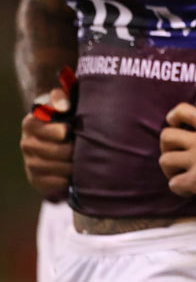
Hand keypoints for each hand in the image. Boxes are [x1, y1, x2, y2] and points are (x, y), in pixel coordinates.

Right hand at [20, 86, 72, 200]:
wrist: (64, 130)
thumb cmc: (67, 113)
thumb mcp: (64, 100)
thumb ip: (61, 98)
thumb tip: (64, 106)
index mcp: (31, 123)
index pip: (40, 129)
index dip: (56, 132)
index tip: (69, 131)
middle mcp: (27, 142)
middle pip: (46, 151)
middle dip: (66, 151)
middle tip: (82, 150)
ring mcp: (30, 160)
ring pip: (45, 168)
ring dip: (65, 167)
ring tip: (81, 164)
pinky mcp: (36, 177)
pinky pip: (44, 183)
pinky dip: (58, 182)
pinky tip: (70, 178)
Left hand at [159, 103, 195, 203]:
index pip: (182, 111)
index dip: (173, 117)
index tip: (175, 124)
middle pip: (165, 136)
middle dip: (166, 147)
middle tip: (176, 155)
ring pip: (165, 161)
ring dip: (169, 170)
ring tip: (179, 175)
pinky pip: (174, 184)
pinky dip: (178, 189)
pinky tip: (189, 192)